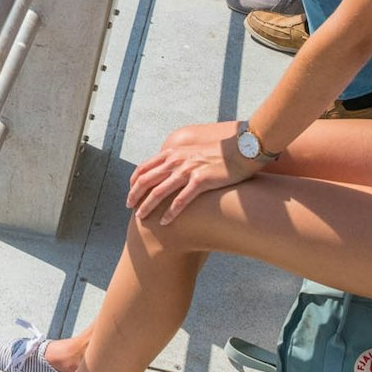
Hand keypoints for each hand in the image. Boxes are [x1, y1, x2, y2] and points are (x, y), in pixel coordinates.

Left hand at [127, 122, 259, 223]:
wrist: (242, 149)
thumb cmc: (220, 152)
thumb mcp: (194, 150)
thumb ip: (180, 157)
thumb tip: (171, 168)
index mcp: (173, 152)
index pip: (145, 167)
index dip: (134, 181)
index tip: (131, 192)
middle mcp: (177, 160)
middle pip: (148, 179)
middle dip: (135, 195)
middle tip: (129, 208)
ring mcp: (188, 170)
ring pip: (160, 191)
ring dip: (148, 206)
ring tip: (141, 218)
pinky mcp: (201, 181)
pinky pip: (181, 200)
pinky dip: (171, 212)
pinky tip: (165, 222)